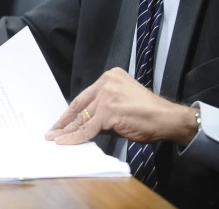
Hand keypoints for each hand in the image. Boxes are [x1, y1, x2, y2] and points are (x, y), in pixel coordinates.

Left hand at [44, 68, 197, 146]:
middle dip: (65, 121)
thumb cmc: (149, 113)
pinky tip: (65, 142)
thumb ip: (103, 110)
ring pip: (82, 117)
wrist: (166, 118)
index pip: (85, 96)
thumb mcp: (122, 104)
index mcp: (110, 76)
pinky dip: (75, 137)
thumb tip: (86, 125)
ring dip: (67, 130)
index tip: (62, 120)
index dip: (72, 111)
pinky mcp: (107, 112)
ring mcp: (106, 96)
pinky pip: (88, 128)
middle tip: (52, 131)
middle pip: (80, 105)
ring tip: (54, 138)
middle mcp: (106, 83)